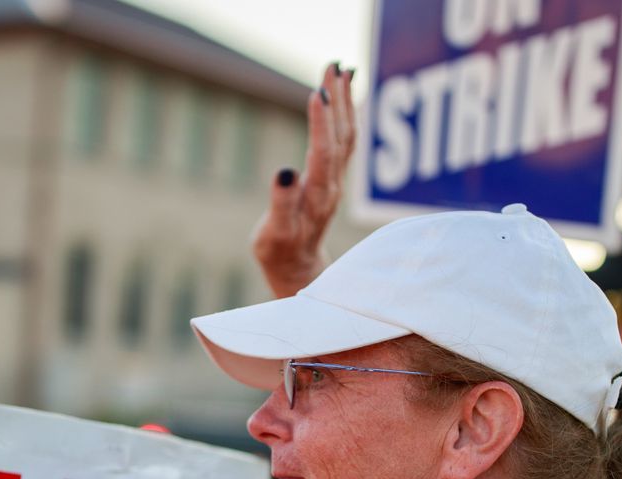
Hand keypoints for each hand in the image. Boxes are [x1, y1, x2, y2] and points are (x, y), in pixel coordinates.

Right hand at [251, 63, 356, 298]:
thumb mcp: (274, 233)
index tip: (318, 92)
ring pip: (346, 135)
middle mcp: (332, 184)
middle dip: (339, 99)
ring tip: (342, 70)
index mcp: (317, 195)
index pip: (323, 152)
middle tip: (334, 65)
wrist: (298, 269)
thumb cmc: (279, 250)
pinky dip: (345, 114)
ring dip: (346, 101)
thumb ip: (281, 204)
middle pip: (341, 135)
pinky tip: (343, 97)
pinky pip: (345, 140)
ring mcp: (335, 180)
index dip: (322, 123)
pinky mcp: (333, 178)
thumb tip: (285, 171)